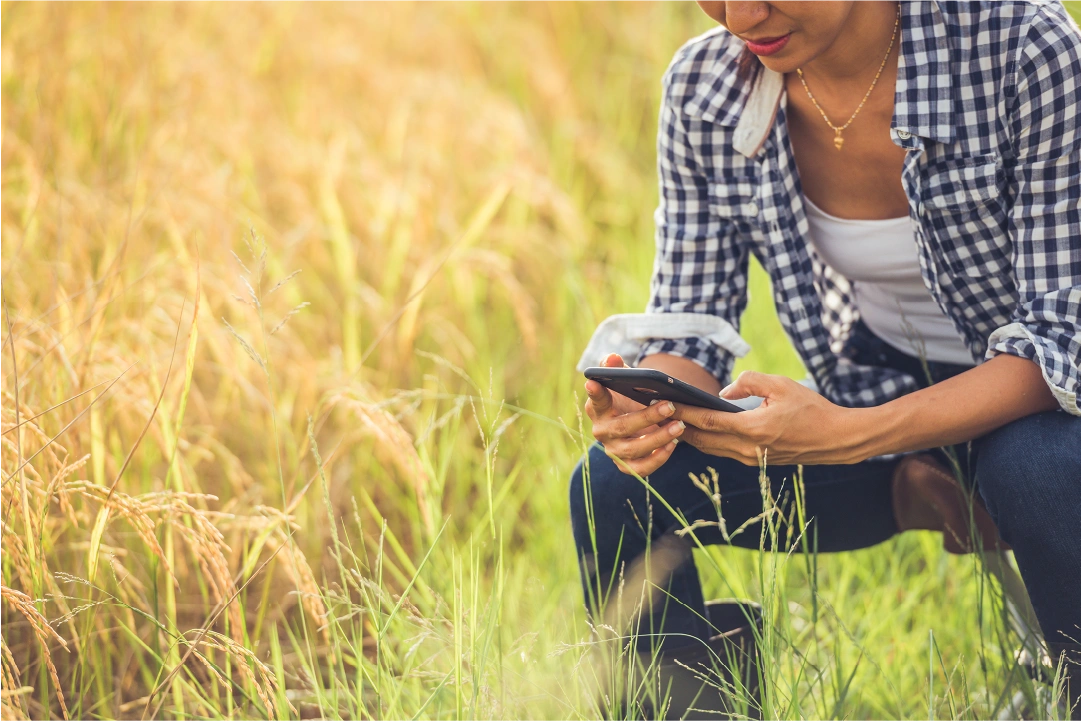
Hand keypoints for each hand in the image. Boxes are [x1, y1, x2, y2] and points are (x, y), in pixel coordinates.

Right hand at [585, 353, 685, 475]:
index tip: (593, 383)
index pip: (596, 400)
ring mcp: (613, 451)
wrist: (639, 421)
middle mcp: (602, 431)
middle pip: (622, 427)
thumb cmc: (629, 396)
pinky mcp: (626, 466)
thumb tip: (612, 358)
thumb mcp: (624, 380)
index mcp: (598, 409)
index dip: (595, 393)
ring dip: (658, 438)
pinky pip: (641, 468)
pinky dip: (658, 458)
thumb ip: (616, 367)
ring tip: (679, 425)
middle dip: (648, 416)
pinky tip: (673, 444)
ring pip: (633, 449)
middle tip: (670, 405)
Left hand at [671, 371, 866, 465]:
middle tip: (657, 412)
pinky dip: (706, 441)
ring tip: (670, 420)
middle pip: (702, 440)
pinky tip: (696, 430)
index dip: (684, 412)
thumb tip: (724, 393)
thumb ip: (749, 382)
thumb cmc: (811, 409)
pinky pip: (722, 451)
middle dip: (678, 426)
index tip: (664, 403)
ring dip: (690, 436)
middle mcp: (748, 449)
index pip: (708, 421)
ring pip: (710, 448)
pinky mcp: (754, 461)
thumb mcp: (781, 385)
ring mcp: (750, 458)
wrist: (836, 439)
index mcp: (753, 429)